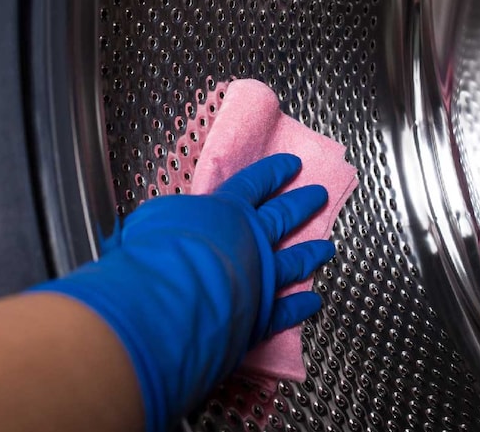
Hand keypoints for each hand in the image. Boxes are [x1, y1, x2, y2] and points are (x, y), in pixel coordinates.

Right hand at [32, 153, 332, 430]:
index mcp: (226, 211)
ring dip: (311, 254)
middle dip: (303, 204)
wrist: (175, 296)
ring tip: (326, 248)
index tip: (293, 165)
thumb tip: (166, 221)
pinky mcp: (263, 314)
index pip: (255, 184)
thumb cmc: (157, 252)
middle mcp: (252, 240)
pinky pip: (287, 309)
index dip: (274, 173)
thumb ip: (170, 219)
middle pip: (284, 217)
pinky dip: (301, 306)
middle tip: (320, 195)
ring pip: (295, 261)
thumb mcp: (154, 218)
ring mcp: (263, 277)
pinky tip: (313, 302)